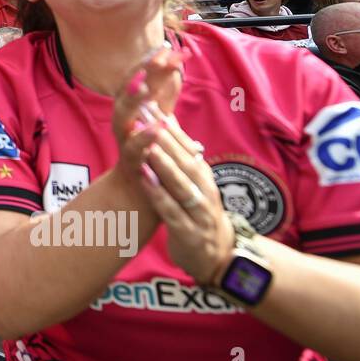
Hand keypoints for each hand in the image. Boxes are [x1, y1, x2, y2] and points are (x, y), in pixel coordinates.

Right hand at [108, 45, 183, 188]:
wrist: (138, 193)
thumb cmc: (151, 152)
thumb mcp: (160, 116)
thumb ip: (166, 91)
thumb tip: (177, 58)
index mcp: (132, 108)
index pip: (138, 78)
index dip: (150, 61)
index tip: (166, 45)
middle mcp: (124, 121)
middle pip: (126, 91)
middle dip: (140, 73)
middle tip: (155, 57)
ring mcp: (124, 140)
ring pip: (122, 116)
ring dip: (133, 101)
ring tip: (145, 86)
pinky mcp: (130, 162)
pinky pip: (133, 148)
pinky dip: (144, 137)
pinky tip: (158, 127)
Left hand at [137, 103, 236, 287]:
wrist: (216, 255)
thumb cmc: (196, 211)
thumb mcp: (191, 180)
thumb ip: (179, 152)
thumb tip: (164, 116)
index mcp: (202, 174)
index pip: (185, 146)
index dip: (167, 126)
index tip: (149, 104)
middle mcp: (204, 189)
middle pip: (186, 161)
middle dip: (166, 140)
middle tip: (147, 118)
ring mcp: (198, 212)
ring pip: (182, 185)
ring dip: (165, 165)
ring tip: (148, 146)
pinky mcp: (189, 233)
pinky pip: (172, 211)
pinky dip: (158, 195)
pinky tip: (144, 180)